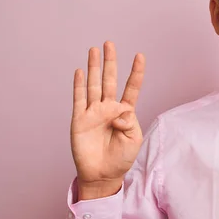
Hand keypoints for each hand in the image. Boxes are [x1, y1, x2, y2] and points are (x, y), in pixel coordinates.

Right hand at [70, 41, 144, 199]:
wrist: (103, 175)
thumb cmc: (121, 158)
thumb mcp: (134, 140)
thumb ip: (129, 122)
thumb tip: (119, 111)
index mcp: (125, 112)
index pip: (132, 87)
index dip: (136, 72)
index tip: (139, 55)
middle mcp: (109, 108)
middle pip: (110, 80)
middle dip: (110, 62)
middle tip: (109, 43)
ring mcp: (93, 112)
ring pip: (93, 85)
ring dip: (93, 67)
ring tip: (94, 49)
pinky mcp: (79, 120)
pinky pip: (79, 99)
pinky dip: (79, 85)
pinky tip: (80, 71)